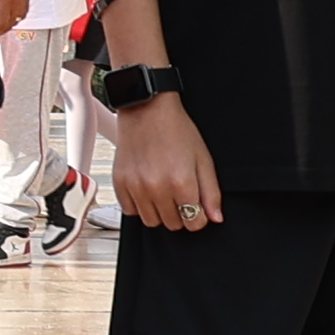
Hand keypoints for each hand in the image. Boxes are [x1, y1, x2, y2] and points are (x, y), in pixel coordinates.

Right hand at [114, 93, 223, 233]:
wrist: (147, 110)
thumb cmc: (177, 131)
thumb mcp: (203, 159)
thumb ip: (211, 192)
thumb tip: (215, 217)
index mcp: (182, 183)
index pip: (194, 222)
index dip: (199, 216)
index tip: (196, 206)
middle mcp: (157, 188)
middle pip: (173, 224)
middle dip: (180, 214)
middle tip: (180, 194)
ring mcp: (136, 187)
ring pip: (151, 222)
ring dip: (159, 212)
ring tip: (163, 192)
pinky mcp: (120, 183)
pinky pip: (130, 211)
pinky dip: (139, 205)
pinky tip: (146, 188)